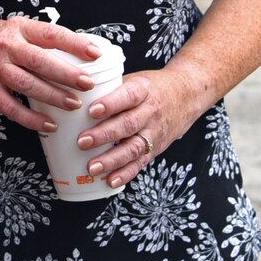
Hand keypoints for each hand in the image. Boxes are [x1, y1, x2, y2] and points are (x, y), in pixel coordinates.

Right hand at [0, 16, 107, 133]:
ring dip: (53, 96)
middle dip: (66, 74)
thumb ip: (37, 38)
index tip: (95, 52)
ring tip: (74, 104)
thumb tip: (75, 51)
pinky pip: (12, 107)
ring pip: (28, 85)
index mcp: (17, 28)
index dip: (74, 43)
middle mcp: (6, 47)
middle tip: (88, 84)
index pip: (50, 33)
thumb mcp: (12, 28)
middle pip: (40, 61)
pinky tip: (49, 124)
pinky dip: (31, 118)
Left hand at [77, 67, 200, 186]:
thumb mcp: (135, 79)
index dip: (110, 104)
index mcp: (143, 90)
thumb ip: (110, 87)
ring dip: (111, 160)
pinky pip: (140, 163)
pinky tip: (110, 181)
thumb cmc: (150, 87)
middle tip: (82, 142)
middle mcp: (150, 112)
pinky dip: (125, 174)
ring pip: (133, 147)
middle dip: (104, 135)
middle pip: (128, 124)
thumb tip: (75, 94)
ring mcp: (154, 132)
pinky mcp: (155, 149)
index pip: (128, 96)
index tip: (91, 111)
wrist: (186, 96)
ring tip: (91, 167)